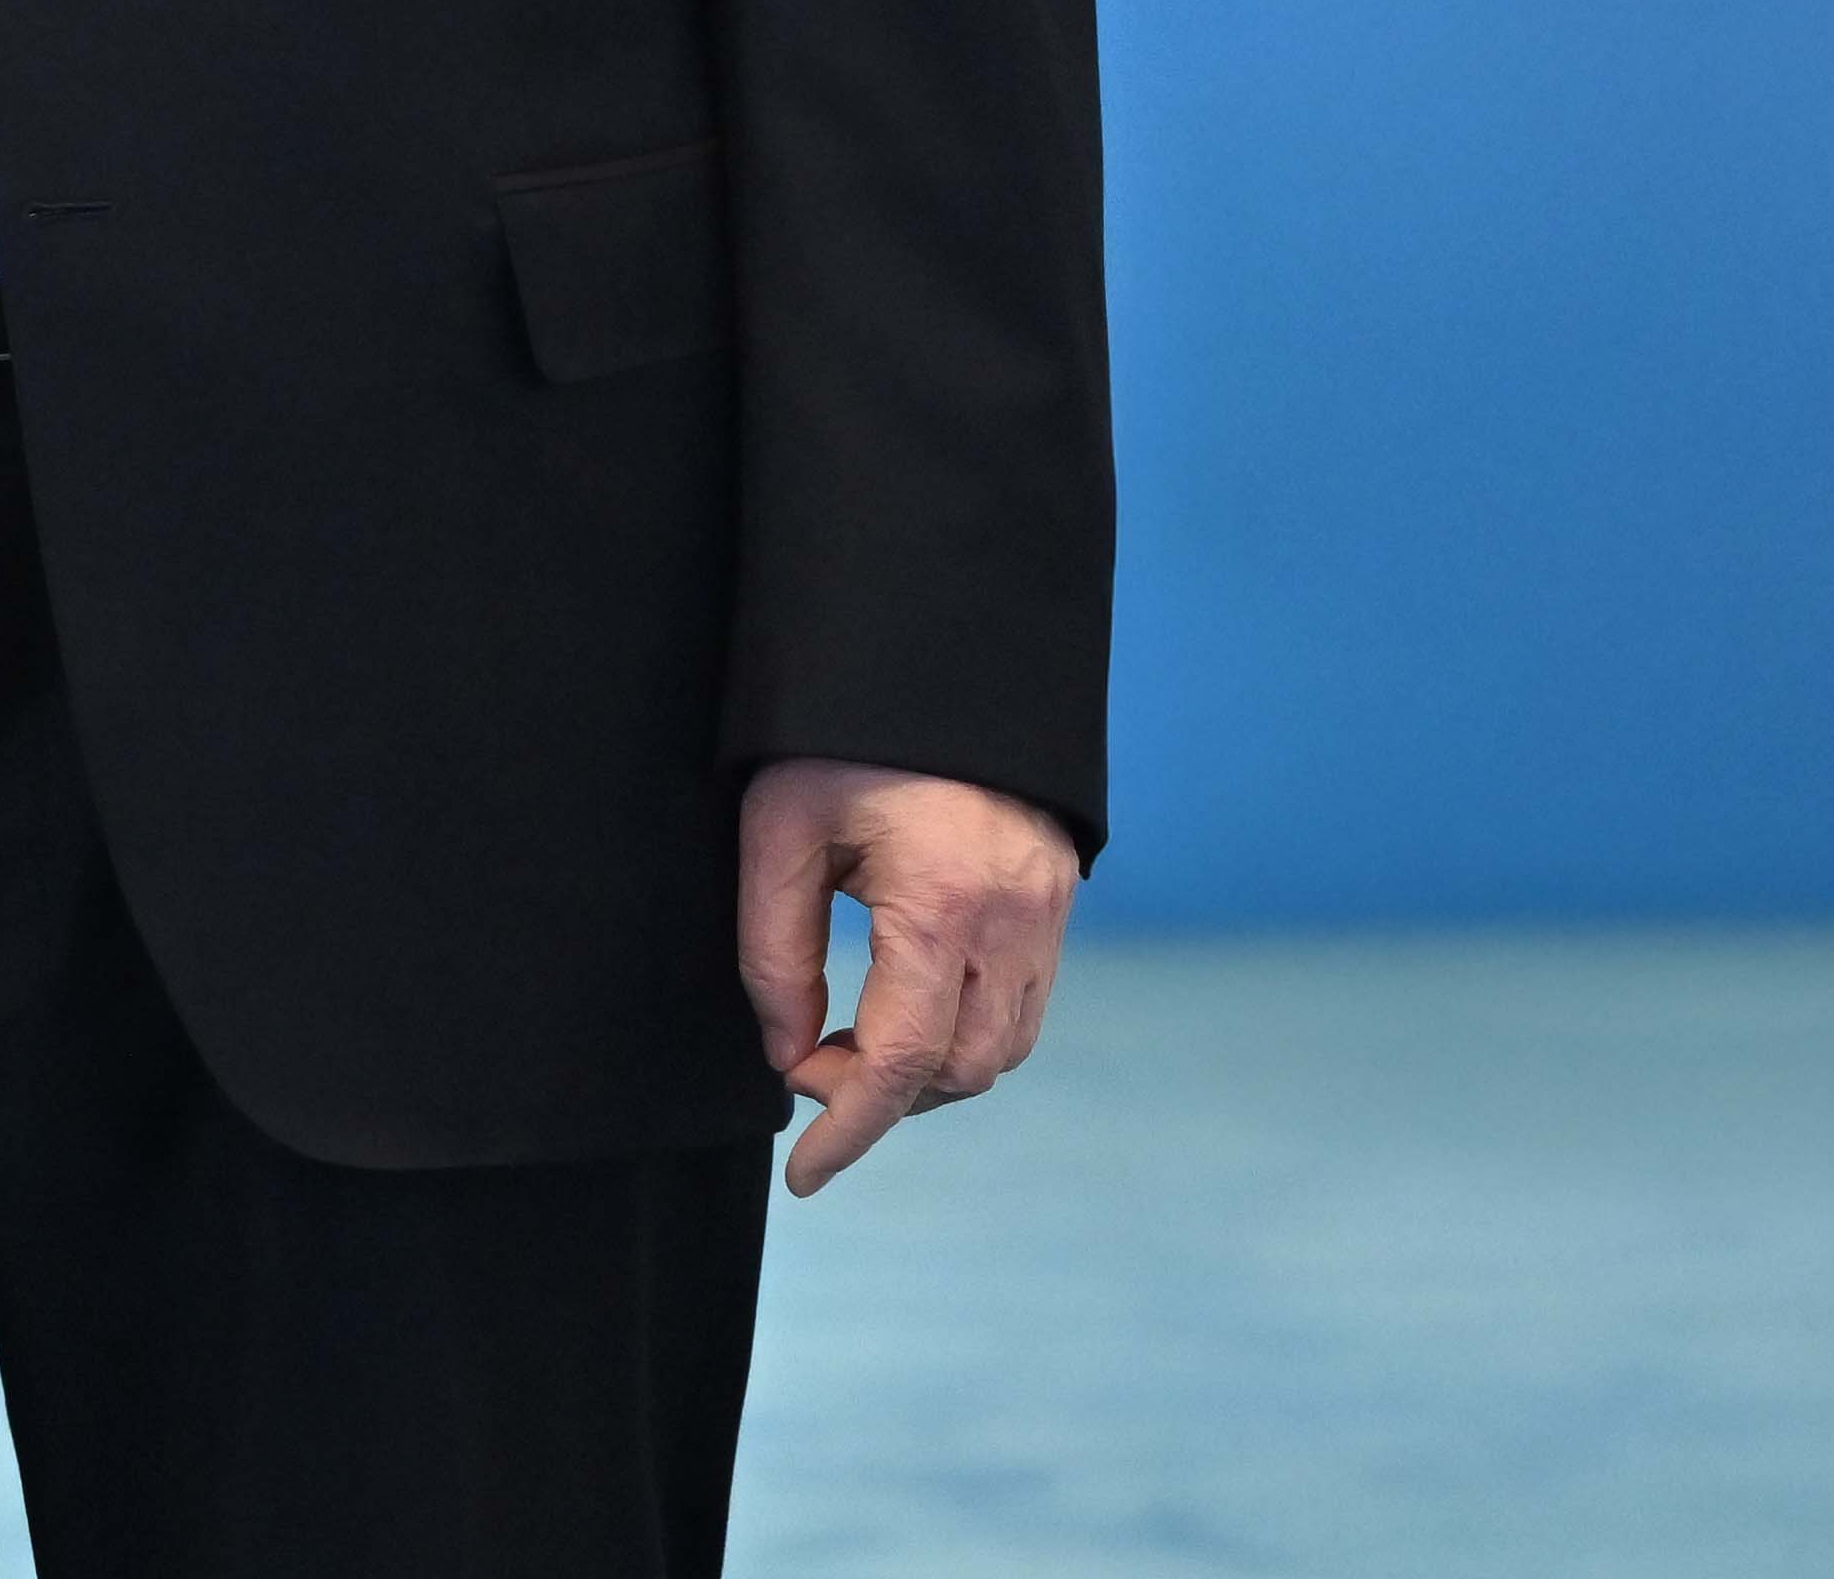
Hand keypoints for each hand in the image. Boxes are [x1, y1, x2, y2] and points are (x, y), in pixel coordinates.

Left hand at [741, 757, 1075, 1193]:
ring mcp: (1049, 914)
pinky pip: (1022, 1007)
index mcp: (942, 902)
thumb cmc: (843, 737)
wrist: (937, 661)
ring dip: (928, 1072)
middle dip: (883, 1096)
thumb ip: (775, 949)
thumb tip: (788, 1055)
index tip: (803, 1173)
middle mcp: (1014, 921)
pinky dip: (964, 1034)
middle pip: (961, 1071)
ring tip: (848, 1044)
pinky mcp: (1058, 903)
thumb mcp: (780, 828)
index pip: (898, 1061)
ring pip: (1002, 1050)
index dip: (847, 1128)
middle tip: (806, 1066)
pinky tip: (904, 1012)